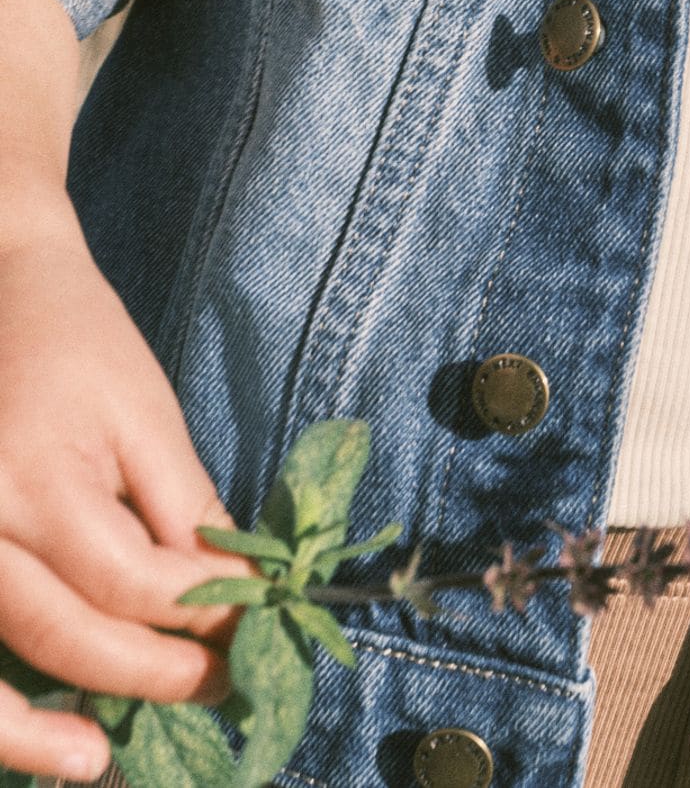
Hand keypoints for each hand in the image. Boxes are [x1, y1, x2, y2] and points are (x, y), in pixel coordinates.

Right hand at [0, 204, 257, 780]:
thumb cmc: (77, 340)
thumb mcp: (146, 410)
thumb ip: (184, 504)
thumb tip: (235, 588)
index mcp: (42, 478)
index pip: (134, 582)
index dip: (203, 614)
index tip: (257, 627)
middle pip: (68, 633)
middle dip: (152, 672)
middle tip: (221, 687)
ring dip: (44, 724)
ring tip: (98, 760)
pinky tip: (35, 733)